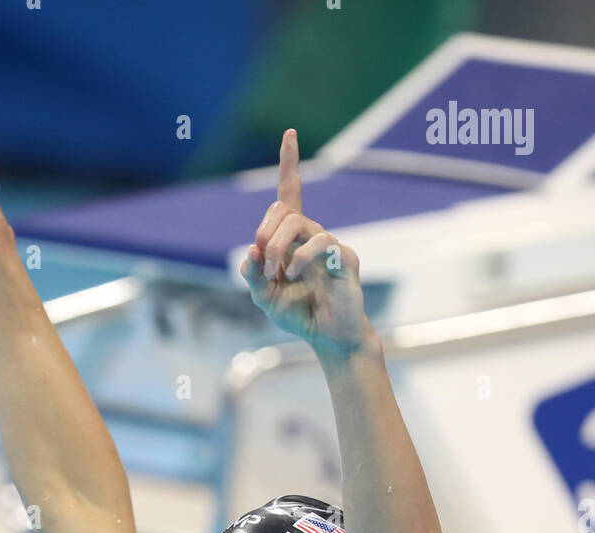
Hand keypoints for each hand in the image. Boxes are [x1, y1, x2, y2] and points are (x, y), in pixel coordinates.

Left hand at [240, 130, 370, 356]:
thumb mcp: (263, 297)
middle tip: (265, 266)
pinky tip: (293, 275)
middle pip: (283, 209)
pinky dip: (300, 257)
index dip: (290, 164)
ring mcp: (329, 244)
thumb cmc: (298, 314)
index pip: (290, 193)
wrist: (327, 337)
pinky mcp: (344, 258)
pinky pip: (320, 242)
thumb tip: (250, 250)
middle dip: (265, 233)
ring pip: (297, 222)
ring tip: (279, 275)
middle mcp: (311, 235)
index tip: (291, 134)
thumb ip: (252, 274)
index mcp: (291, 239)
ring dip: (278, 247)